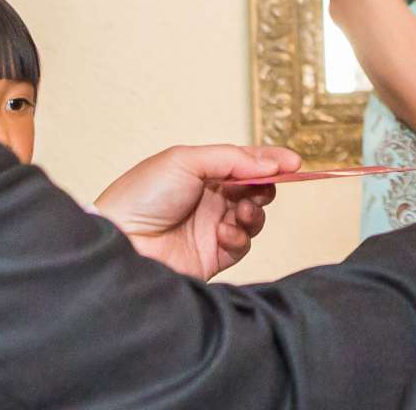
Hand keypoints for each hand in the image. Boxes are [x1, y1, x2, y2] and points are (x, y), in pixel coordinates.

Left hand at [93, 143, 294, 280]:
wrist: (121, 241)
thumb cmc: (143, 195)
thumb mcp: (187, 160)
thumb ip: (233, 159)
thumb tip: (272, 162)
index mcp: (201, 170)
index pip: (244, 162)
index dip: (270, 161)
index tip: (294, 163)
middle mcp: (208, 198)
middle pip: (254, 189)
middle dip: (265, 186)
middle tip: (265, 187)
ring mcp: (211, 226)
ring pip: (253, 217)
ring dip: (255, 212)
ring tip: (242, 212)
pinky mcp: (212, 255)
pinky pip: (242, 244)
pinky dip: (240, 236)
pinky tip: (224, 232)